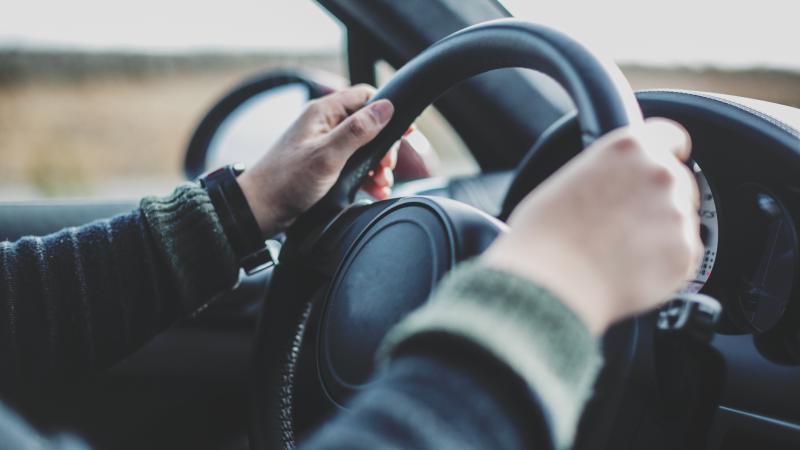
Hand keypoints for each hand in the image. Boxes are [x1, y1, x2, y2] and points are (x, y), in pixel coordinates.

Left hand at [237, 85, 395, 236]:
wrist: (259, 210)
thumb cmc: (286, 181)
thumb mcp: (328, 155)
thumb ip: (357, 131)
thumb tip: (385, 107)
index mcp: (322, 113)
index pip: (364, 96)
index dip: (387, 111)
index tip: (404, 132)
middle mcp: (324, 125)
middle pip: (368, 124)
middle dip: (383, 147)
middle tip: (386, 167)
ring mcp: (323, 146)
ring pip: (363, 148)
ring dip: (377, 166)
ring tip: (382, 183)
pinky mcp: (323, 166)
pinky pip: (353, 165)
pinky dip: (367, 177)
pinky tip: (375, 191)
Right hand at [482, 119, 701, 334]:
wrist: (551, 284)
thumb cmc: (544, 237)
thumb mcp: (566, 183)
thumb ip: (603, 174)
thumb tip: (612, 188)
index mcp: (628, 148)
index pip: (671, 136)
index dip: (667, 152)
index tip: (665, 163)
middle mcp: (659, 173)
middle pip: (678, 182)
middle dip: (657, 201)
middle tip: (624, 225)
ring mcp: (677, 214)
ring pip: (679, 222)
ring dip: (659, 235)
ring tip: (619, 253)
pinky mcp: (685, 253)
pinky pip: (681, 256)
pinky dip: (662, 266)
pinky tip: (629, 270)